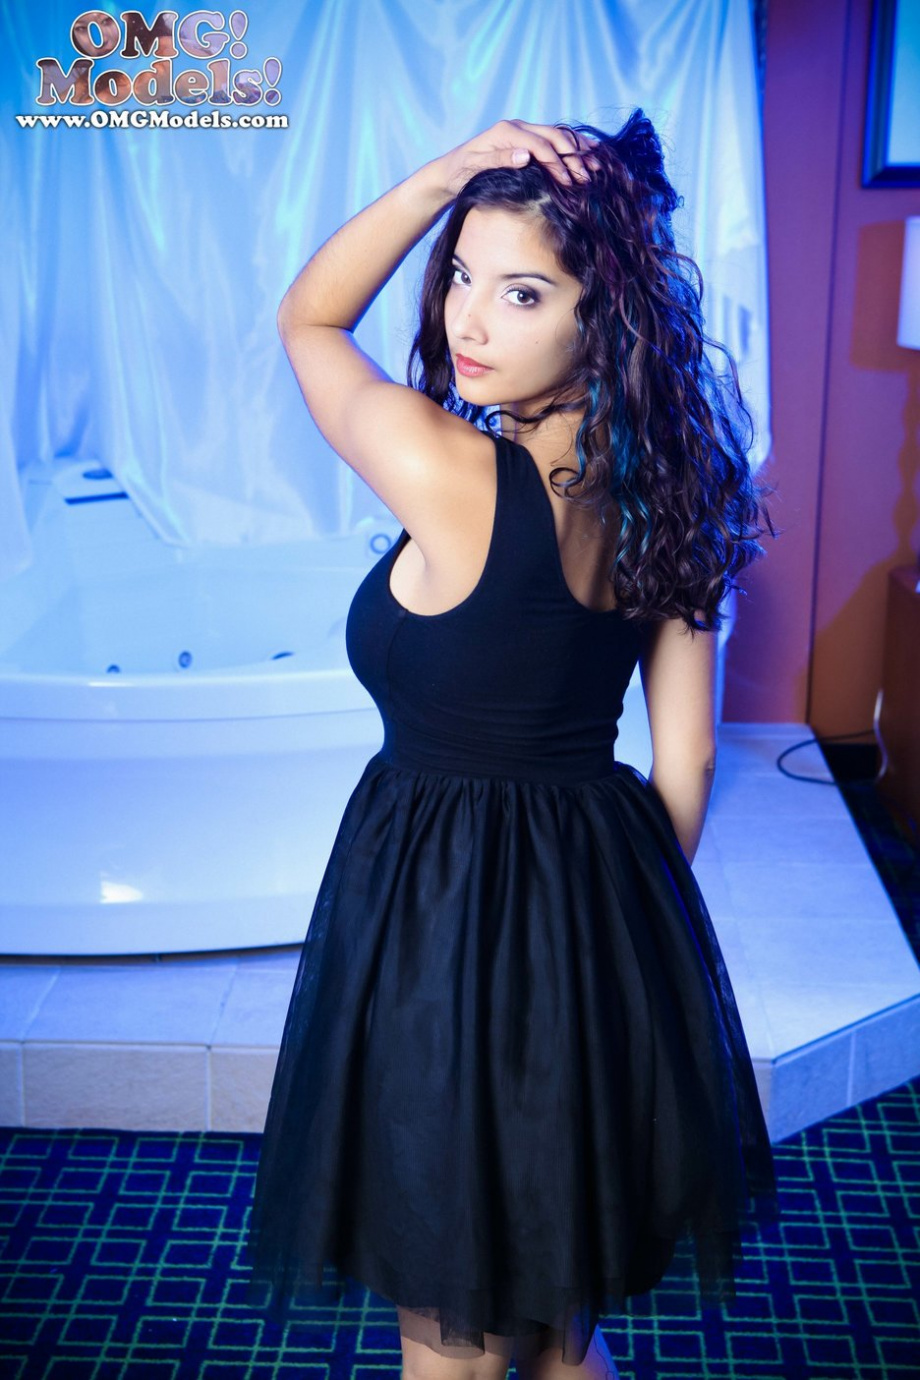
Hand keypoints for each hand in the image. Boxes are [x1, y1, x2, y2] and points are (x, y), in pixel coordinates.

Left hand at [432, 119, 598, 199]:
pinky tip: (588, 153)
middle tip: (587, 177)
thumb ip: (500, 160)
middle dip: (572, 156)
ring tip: (596, 163)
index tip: (569, 183)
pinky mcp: (526, 139)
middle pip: (553, 137)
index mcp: (506, 132)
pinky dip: (572, 146)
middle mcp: (517, 127)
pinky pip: (553, 140)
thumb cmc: (460, 173)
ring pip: (557, 135)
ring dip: (577, 149)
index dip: (556, 163)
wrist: (450, 171)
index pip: (540, 146)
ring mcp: (523, 131)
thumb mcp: (475, 168)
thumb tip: (526, 156)